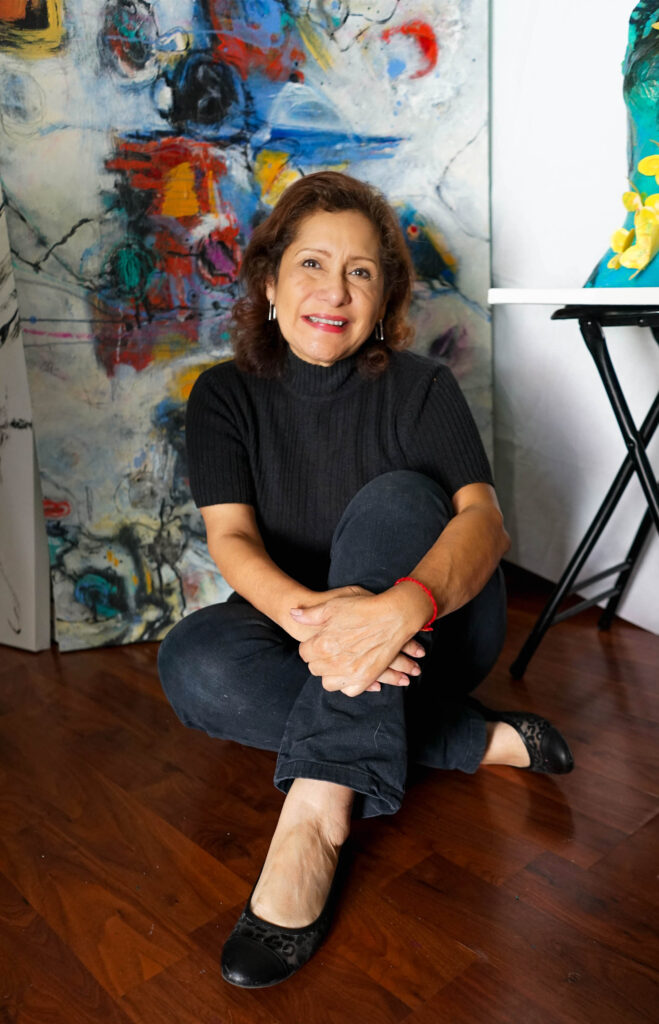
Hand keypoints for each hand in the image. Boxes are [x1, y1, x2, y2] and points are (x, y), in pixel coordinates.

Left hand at [290, 589, 426, 696]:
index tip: (318, 641)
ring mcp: (350, 672)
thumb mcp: (334, 606)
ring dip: (331, 674)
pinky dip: (348, 684)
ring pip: (328, 683)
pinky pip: (348, 690)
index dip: (310, 646)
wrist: (395, 616)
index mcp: (322, 644)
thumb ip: (311, 614)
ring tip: (338, 662)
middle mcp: (334, 661)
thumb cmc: (363, 608)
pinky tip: (349, 673)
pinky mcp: (365, 679)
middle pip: (315, 668)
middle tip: (330, 649)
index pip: (304, 653)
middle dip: (320, 659)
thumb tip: (293, 614)